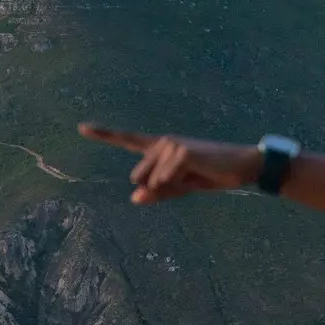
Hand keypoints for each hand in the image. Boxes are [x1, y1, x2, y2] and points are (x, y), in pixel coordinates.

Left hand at [79, 124, 254, 202]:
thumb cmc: (214, 175)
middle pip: (139, 178)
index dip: (104, 134)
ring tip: (198, 175)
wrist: (242, 166)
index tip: (81, 127)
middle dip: (159, 188)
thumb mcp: (183, 187)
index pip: (128, 140)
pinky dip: (182, 185)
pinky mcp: (181, 152)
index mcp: (160, 148)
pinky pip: (168, 181)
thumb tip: (134, 198)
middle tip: (190, 180)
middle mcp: (163, 142)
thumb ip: (159, 192)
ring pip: (153, 182)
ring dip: (174, 187)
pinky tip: (200, 173)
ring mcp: (171, 145)